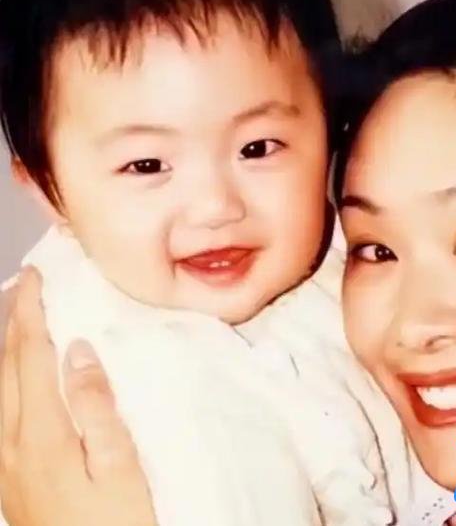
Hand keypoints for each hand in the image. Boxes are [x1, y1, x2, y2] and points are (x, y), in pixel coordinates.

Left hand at [0, 268, 156, 525]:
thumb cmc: (119, 525)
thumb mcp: (122, 467)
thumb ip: (96, 406)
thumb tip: (79, 351)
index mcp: (42, 436)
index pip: (31, 356)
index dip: (30, 312)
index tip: (35, 277)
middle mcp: (12, 447)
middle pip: (4, 368)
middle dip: (11, 321)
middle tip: (24, 285)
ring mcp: (5, 466)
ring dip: (5, 347)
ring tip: (17, 318)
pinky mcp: (9, 480)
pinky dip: (6, 379)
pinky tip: (17, 379)